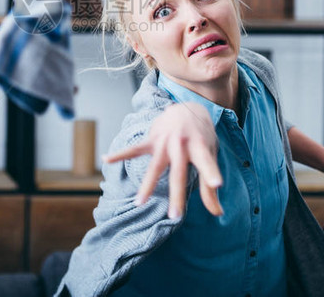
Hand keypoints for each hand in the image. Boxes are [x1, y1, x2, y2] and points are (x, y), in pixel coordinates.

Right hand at [102, 102, 222, 218]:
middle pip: (178, 173)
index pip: (208, 163)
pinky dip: (120, 154)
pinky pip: (135, 149)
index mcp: (200, 147)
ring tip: (139, 203)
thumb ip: (209, 187)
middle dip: (176, 194)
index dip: (212, 173)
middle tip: (175, 216)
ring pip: (155, 167)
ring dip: (147, 185)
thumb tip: (218, 214)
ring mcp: (165, 141)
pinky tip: (106, 159)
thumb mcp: (210, 156)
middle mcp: (182, 144)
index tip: (217, 184)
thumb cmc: (202, 137)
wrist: (188, 108)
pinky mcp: (152, 139)